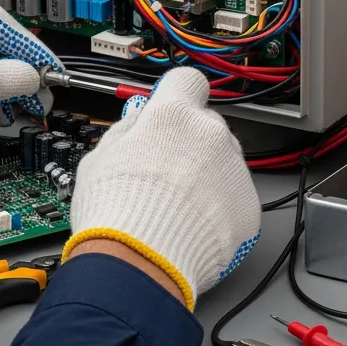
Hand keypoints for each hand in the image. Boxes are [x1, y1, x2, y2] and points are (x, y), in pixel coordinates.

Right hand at [63, 68, 261, 310]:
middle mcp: (211, 135)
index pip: (187, 82)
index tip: (169, 111)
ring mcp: (234, 170)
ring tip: (176, 208)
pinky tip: (192, 225)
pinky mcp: (248, 206)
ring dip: (206, 177)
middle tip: (164, 173)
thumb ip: (127, 131)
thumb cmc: (115, 214)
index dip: (176, 96)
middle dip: (189, 143)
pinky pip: (235, 198)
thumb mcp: (99, 157)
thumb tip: (138, 123)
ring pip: (224, 162)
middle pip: (206, 126)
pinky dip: (219, 209)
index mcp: (173, 115)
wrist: (139, 264)